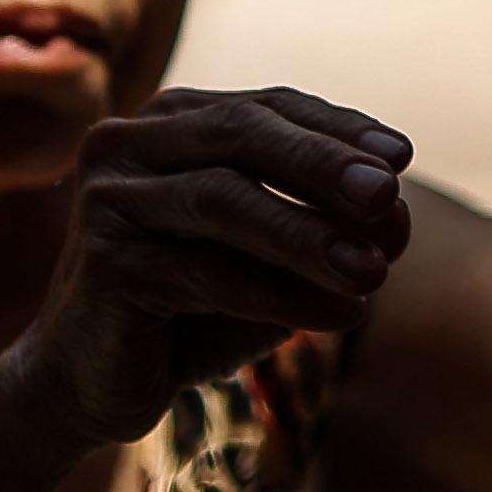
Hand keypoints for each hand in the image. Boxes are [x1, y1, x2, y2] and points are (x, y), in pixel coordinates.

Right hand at [9, 85, 415, 447]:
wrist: (91, 384)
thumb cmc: (189, 310)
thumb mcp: (267, 262)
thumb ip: (326, 231)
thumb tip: (397, 218)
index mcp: (170, 122)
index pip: (267, 106)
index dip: (337, 128)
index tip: (400, 157)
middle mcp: (128, 144)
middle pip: (241, 136)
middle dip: (323, 163)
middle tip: (387, 196)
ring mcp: (106, 199)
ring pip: (224, 200)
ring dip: (308, 235)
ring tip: (375, 270)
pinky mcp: (102, 262)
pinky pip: (205, 272)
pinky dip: (280, 293)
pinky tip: (340, 316)